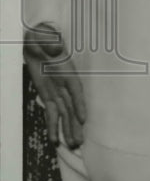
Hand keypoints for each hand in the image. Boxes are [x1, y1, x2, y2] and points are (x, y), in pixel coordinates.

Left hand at [24, 24, 85, 147]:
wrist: (36, 37)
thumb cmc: (42, 35)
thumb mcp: (43, 36)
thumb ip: (49, 43)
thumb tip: (55, 52)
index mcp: (65, 69)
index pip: (74, 89)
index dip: (79, 104)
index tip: (83, 118)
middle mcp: (63, 83)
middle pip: (70, 107)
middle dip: (74, 125)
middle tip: (77, 142)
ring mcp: (56, 89)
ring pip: (63, 113)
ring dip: (67, 129)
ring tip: (72, 145)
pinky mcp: (47, 94)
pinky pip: (51, 112)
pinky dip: (53, 125)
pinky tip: (55, 139)